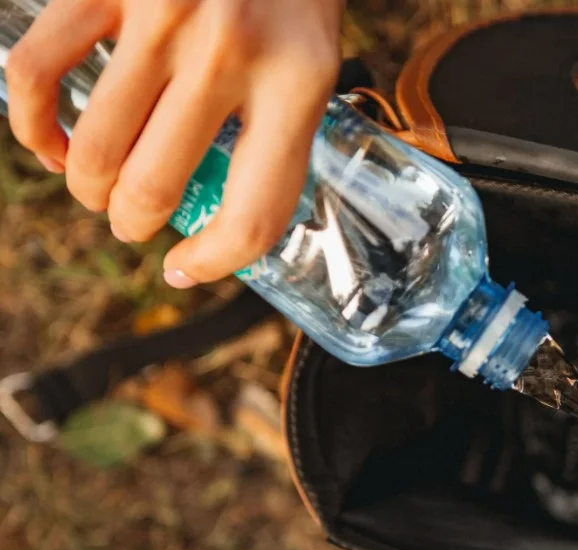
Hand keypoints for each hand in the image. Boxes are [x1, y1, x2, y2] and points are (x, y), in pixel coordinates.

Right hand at [6, 0, 344, 286]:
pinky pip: (35, 75)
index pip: (255, 212)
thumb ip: (276, 125)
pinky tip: (49, 140)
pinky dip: (31, 124)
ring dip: (88, 187)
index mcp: (300, 82)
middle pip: (156, 188)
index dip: (216, 261)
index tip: (187, 264)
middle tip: (134, 219)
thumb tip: (218, 205)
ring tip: (97, 187)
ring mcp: (161, 19)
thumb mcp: (313, 55)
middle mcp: (231, 55)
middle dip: (134, 222)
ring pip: (95, 149)